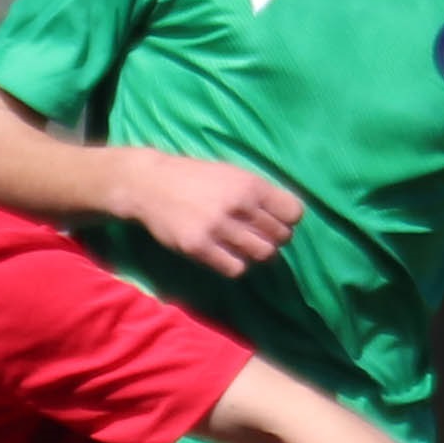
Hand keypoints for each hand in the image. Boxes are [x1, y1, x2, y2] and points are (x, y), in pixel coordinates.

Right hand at [115, 155, 305, 276]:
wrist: (149, 185)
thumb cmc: (194, 178)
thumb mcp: (231, 173)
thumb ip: (259, 193)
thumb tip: (290, 218)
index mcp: (249, 184)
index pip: (293, 212)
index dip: (288, 220)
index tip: (276, 221)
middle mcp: (237, 205)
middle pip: (280, 237)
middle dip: (274, 239)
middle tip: (258, 236)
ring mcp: (218, 228)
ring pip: (261, 254)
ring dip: (256, 253)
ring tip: (243, 245)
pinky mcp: (199, 248)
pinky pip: (236, 268)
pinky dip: (236, 264)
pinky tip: (226, 254)